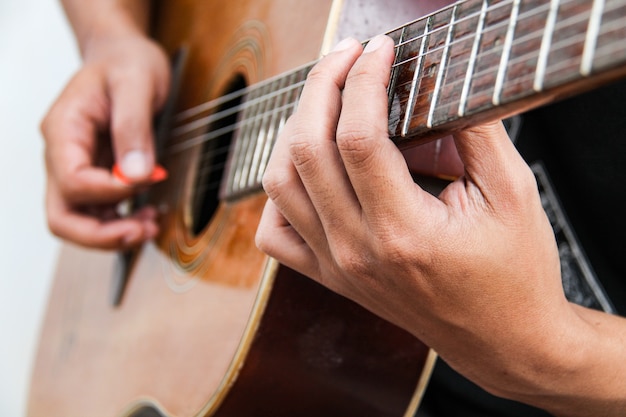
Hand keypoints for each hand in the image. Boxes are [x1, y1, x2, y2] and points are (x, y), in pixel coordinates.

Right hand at [42, 33, 170, 248]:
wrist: (124, 56)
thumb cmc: (126, 63)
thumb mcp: (136, 83)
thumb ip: (133, 128)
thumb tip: (135, 174)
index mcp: (64, 130)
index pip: (73, 180)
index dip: (111, 191)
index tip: (149, 180)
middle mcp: (62, 155)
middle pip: (62, 216)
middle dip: (101, 234)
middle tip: (141, 232)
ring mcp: (77, 168)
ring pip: (79, 222)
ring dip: (114, 232)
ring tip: (152, 225)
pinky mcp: (95, 176)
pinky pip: (99, 212)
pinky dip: (122, 221)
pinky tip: (148, 216)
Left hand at [255, 35, 579, 405]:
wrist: (502, 340)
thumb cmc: (514, 275)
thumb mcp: (513, 195)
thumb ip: (477, 133)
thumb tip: (440, 82)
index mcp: (404, 231)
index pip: (359, 135)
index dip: (363, 80)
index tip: (377, 50)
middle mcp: (358, 250)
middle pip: (307, 150)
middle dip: (321, 88)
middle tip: (346, 57)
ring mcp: (337, 266)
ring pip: (279, 183)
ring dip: (295, 130)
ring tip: (325, 100)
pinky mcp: (331, 276)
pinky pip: (275, 232)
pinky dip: (280, 192)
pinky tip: (309, 171)